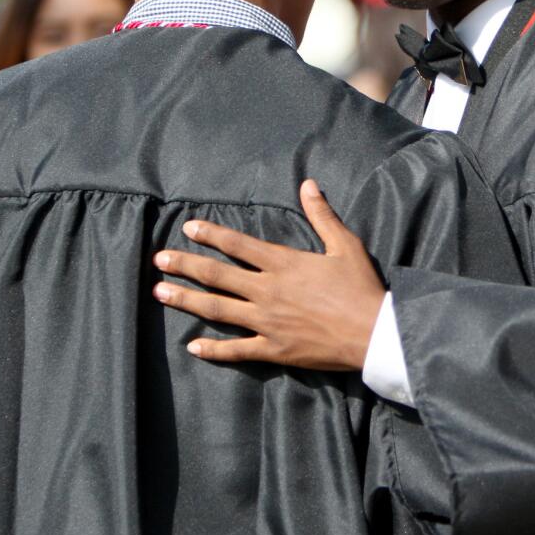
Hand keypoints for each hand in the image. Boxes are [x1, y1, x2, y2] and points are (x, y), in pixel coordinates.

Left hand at [152, 180, 385, 370]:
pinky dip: (213, 349)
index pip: (238, 245)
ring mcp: (267, 322)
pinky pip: (236, 350)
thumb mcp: (344, 245)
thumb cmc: (361, 287)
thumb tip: (308, 184)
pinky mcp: (273, 350)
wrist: (374, 333)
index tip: (188, 228)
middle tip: (159, 260)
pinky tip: (192, 345)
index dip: (211, 235)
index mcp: (283, 263)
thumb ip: (321, 215)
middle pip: (218, 275)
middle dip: (185, 265)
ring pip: (218, 309)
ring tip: (160, 293)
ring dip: (187, 300)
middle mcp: (268, 291)